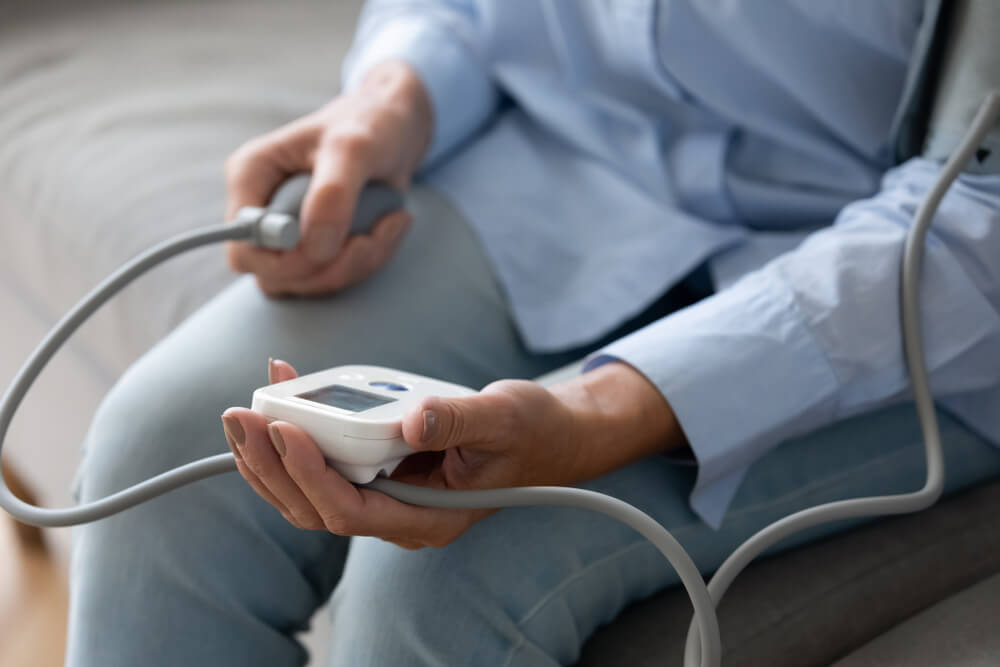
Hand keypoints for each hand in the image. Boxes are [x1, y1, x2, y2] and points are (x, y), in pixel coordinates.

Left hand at [221, 360, 685, 548]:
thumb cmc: (531, 431)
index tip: (284, 429)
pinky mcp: (381, 470)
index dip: (309, 474)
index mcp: (428, 517)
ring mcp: (387, 495)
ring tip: (244, 411)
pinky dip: (298, 434)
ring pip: (311, 492)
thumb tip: (413, 421)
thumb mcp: (503, 418)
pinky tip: (285, 396)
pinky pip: (327, 463)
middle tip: (241, 417)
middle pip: (316, 507)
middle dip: (271, 465)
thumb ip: (460, 421)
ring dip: (270, 456)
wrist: (549, 436)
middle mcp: (399, 515)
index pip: (352, 510)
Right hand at [224, 60, 431, 296]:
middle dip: (331, 267)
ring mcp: (288, 234)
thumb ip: (333, 194)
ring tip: (391, 223)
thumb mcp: (354, 147)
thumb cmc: (370, 126)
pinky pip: (335, 279)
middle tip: (371, 237)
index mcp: (252, 176)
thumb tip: (315, 248)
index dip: (286, 260)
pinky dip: (370, 262)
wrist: (396, 128)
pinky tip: (391, 226)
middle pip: (274, 277)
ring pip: (308, 283)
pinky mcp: (316, 248)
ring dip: (358, 265)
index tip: (334, 242)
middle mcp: (263, 209)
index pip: (243, 248)